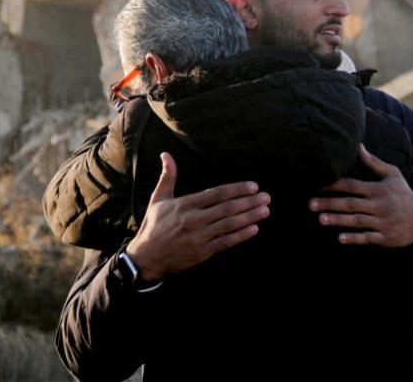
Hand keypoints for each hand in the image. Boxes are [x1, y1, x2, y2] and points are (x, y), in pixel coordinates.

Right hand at [125, 153, 269, 281]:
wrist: (146, 258)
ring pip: (229, 225)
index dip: (236, 190)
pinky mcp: (202, 252)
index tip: (253, 186)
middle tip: (266, 197)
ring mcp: (199, 237)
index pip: (216, 194)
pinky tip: (254, 228)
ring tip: (265, 210)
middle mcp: (194, 220)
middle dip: (249, 202)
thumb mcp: (158, 199)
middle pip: (227, 208)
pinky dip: (240, 235)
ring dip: (250, 217)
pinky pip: (225, 242)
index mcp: (185, 205)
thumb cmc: (154, 225)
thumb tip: (166, 154)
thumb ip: (168, 176)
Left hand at [309, 145, 412, 246]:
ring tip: (321, 220)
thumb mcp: (393, 175)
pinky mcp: (386, 237)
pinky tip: (340, 238)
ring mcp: (382, 222)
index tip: (317, 184)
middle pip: (351, 204)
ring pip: (357, 221)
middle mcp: (379, 205)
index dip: (334, 184)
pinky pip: (368, 238)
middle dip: (330, 204)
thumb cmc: (404, 195)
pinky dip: (355, 238)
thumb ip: (374, 163)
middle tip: (311, 204)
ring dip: (338, 220)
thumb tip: (358, 146)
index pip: (352, 185)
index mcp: (378, 189)